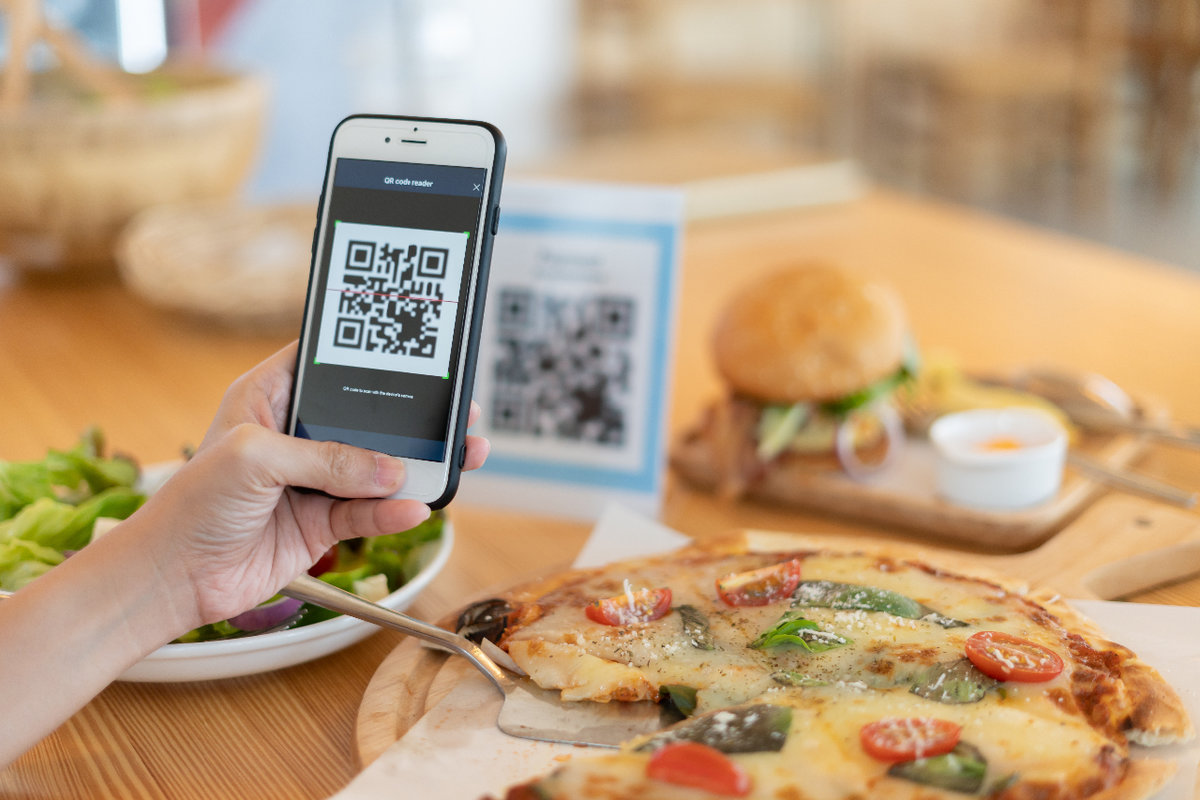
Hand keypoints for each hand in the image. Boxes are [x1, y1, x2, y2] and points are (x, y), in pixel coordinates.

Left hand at [143, 342, 489, 626]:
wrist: (172, 578)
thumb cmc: (191, 505)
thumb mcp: (254, 460)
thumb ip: (326, 458)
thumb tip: (389, 469)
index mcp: (271, 396)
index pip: (329, 362)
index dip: (369, 355)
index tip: (416, 350)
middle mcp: (297, 435)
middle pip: (368, 418)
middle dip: (412, 418)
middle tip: (456, 411)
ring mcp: (313, 480)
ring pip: (379, 468)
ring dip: (418, 467)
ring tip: (460, 458)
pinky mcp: (322, 522)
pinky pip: (369, 513)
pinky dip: (394, 512)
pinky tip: (415, 507)